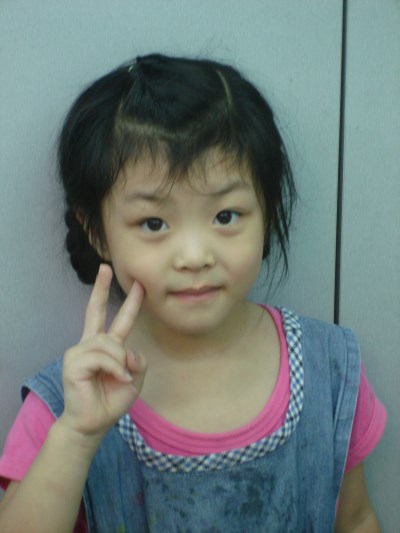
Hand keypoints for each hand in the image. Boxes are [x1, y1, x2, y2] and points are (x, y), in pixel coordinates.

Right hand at [59, 264, 146, 438]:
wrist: (93, 424)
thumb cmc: (111, 400)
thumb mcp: (135, 378)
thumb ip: (138, 360)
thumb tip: (127, 351)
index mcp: (106, 346)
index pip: (116, 319)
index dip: (128, 302)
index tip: (137, 284)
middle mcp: (90, 344)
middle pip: (95, 311)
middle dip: (100, 288)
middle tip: (105, 267)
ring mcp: (79, 351)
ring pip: (110, 343)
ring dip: (121, 362)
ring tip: (122, 378)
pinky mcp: (74, 362)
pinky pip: (103, 357)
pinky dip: (115, 369)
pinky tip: (116, 379)